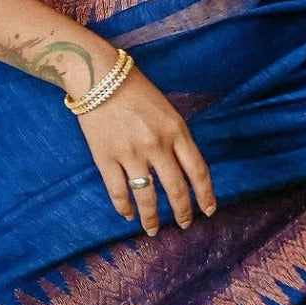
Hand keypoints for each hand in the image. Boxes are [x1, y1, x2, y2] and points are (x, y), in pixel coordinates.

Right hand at [73, 55, 217, 235]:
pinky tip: (128, 215)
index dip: (205, 195)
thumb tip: (184, 171)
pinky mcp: (106, 158)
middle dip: (182, 213)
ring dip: (152, 218)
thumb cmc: (134, 89)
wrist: (97, 74)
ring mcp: (130, 153)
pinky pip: (118, 191)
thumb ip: (176, 138)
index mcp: (176, 131)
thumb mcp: (166, 109)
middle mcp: (156, 145)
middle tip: (184, 225)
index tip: (209, 211)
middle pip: (175, 190)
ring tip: (153, 230)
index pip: (198, 171)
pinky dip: (124, 207)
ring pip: (146, 197)